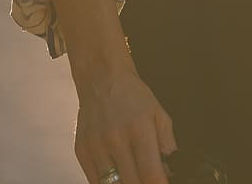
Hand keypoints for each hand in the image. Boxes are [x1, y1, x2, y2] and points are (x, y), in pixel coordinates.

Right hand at [73, 65, 174, 183]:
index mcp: (139, 130)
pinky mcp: (81, 151)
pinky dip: (107, 182)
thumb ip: (167, 144)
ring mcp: (96, 147)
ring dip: (125, 183)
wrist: (102, 78)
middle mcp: (115, 140)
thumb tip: (170, 170)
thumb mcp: (159, 114)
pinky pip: (94, 181)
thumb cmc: (131, 95)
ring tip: (133, 175)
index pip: (150, 173)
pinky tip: (117, 174)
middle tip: (148, 178)